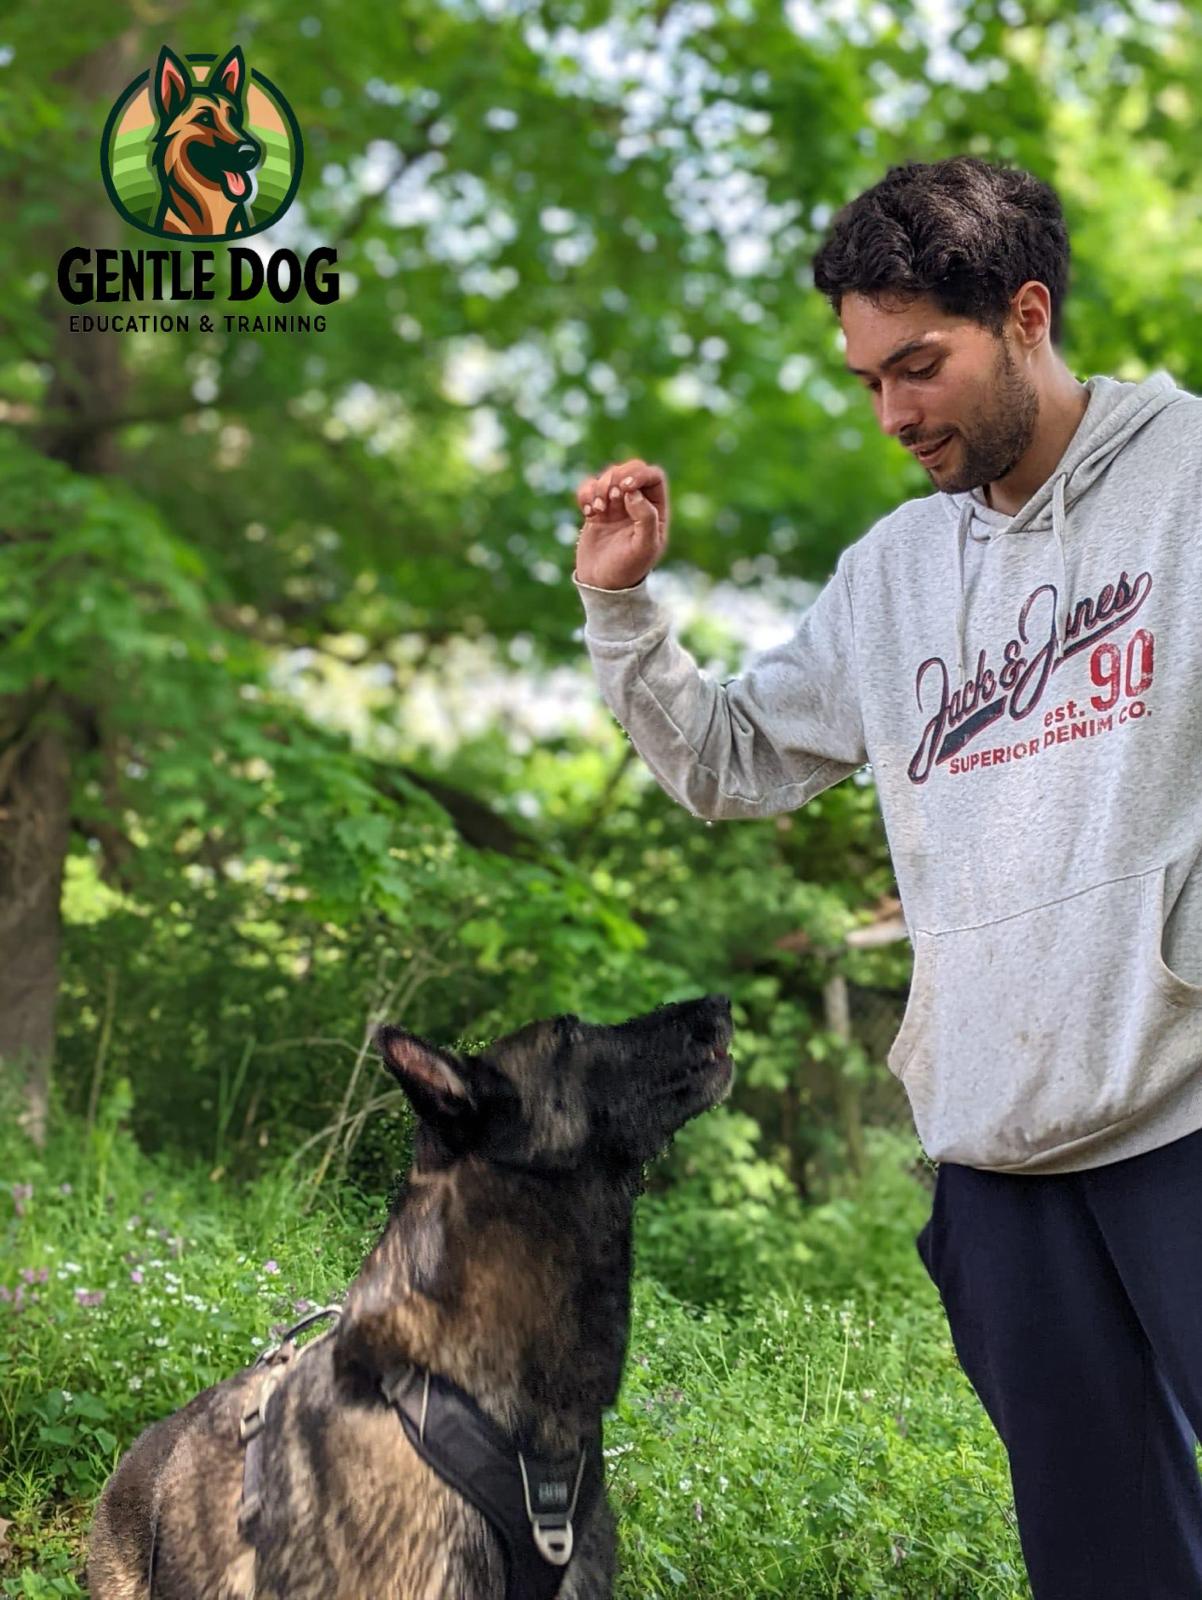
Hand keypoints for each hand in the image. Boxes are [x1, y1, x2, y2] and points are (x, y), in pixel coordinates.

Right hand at [574, 459, 669, 589]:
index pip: (654, 476)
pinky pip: (589, 488)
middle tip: (611, 496)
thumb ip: (646, 518)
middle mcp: (638, 504)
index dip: (640, 474)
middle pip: (631, 469)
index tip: (626, 487)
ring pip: (609, 476)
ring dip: (600, 487)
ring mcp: (616, 506)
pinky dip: (586, 493)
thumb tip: (633, 492)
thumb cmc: (628, 568)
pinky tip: (588, 512)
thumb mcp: (644, 547)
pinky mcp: (596, 510)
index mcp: (657, 510)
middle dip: (617, 477)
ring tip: (598, 509)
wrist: (603, 585)